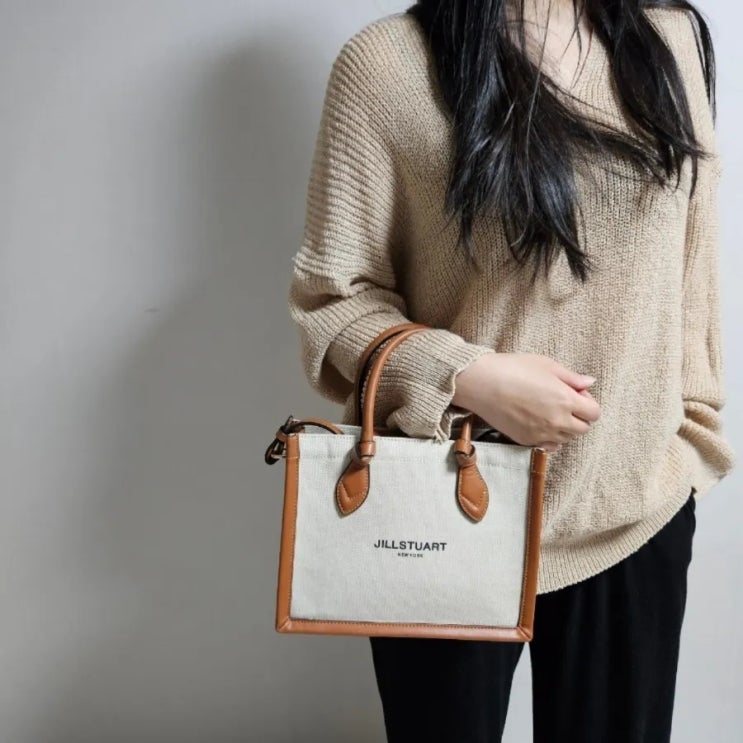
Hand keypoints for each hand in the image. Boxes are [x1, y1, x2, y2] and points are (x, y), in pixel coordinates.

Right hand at [452, 352, 599, 451]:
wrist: (481, 384)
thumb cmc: (512, 369)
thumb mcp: (546, 365)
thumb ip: (571, 377)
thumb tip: (589, 383)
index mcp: (565, 400)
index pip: (593, 413)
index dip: (588, 402)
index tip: (574, 393)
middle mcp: (557, 421)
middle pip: (583, 429)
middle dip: (579, 416)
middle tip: (563, 402)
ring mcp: (541, 434)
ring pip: (566, 439)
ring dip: (565, 427)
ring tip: (548, 411)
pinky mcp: (526, 441)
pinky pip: (549, 446)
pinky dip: (550, 438)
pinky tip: (540, 423)